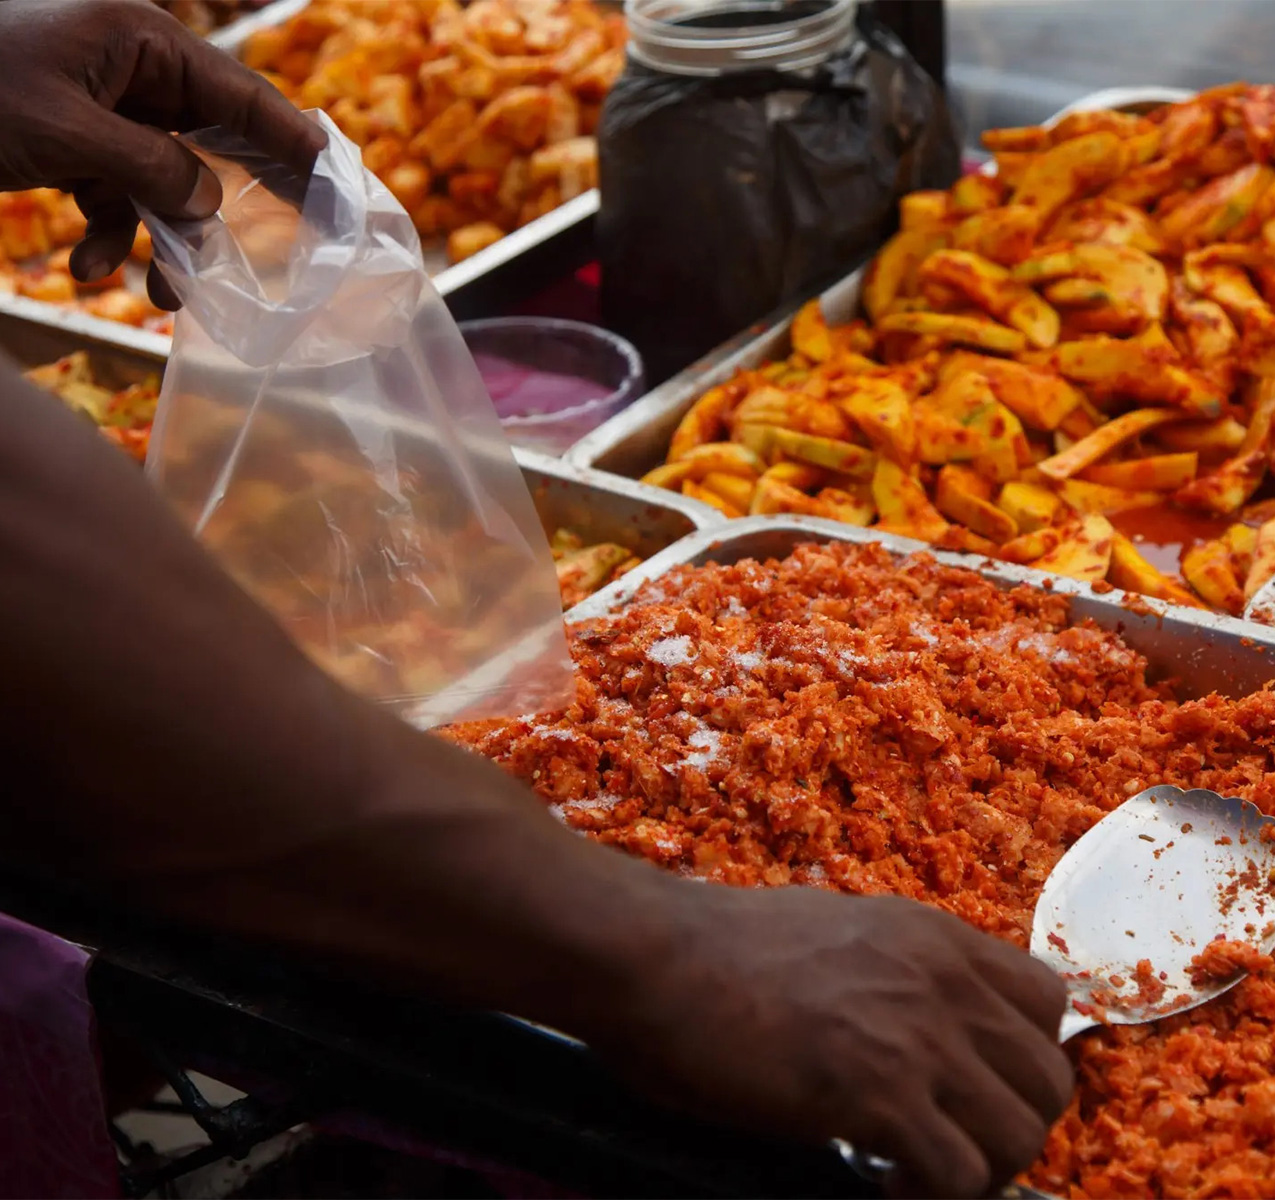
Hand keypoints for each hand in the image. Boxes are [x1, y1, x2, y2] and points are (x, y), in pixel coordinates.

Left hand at [0, 0, 324, 307]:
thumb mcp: (68, 133)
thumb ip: (154, 170)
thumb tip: (210, 204)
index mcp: (139, 40)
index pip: (239, 94)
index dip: (294, 141)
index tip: (339, 183)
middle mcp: (129, 70)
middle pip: (212, 141)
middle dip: (230, 205)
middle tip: (289, 249)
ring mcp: (101, 108)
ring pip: (164, 184)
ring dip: (160, 241)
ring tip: (152, 293)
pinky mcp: (71, 142)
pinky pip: (114, 197)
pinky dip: (107, 238)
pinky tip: (86, 270)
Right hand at [601, 887, 1071, 1198]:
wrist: (658, 957)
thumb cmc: (719, 948)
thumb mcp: (835, 932)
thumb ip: (894, 971)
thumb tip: (914, 1024)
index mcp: (932, 936)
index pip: (1047, 1002)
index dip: (1020, 1058)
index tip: (973, 1086)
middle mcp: (942, 980)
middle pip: (1049, 1080)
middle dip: (1008, 1126)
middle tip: (948, 1140)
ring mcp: (916, 1035)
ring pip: (1021, 1135)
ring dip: (977, 1169)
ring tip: (915, 1168)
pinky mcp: (879, 1093)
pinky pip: (959, 1176)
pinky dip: (930, 1195)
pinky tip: (882, 1180)